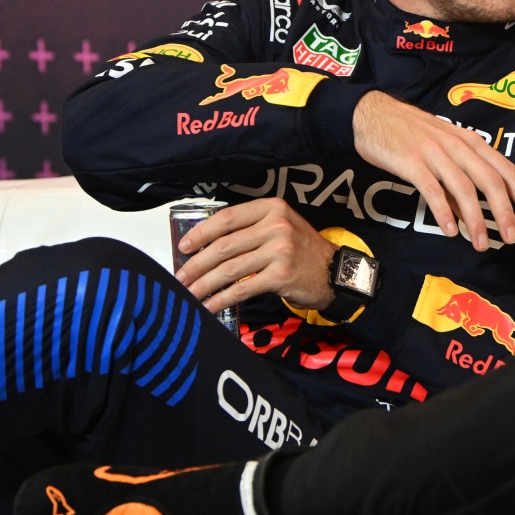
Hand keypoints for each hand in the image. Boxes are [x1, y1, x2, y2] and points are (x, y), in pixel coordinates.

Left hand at [174, 197, 337, 312]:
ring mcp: (280, 251)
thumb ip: (250, 229)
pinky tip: (209, 306)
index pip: (227, 218)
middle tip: (180, 277)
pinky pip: (242, 288)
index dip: (201, 233)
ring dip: (203, 284)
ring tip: (189, 294)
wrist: (334, 272)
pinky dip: (221, 299)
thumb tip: (205, 245)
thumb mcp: (281, 227)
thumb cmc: (302, 251)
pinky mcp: (281, 276)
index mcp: (272, 208)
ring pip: (229, 269)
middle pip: (224, 246)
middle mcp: (277, 226)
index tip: (184, 247)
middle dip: (196, 264)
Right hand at [351, 90, 514, 248]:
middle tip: (512, 238)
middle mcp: (457, 145)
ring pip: (464, 188)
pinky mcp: (411, 162)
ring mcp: (434, 153)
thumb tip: (471, 214)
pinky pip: (432, 189)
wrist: (373, 114)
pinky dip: (443, 211)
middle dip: (504, 211)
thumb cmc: (410, 134)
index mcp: (470, 142)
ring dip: (476, 219)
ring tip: (480, 243)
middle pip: (490, 180)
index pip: (505, 168)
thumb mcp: (443, 151)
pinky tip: (450, 230)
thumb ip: (457, 181)